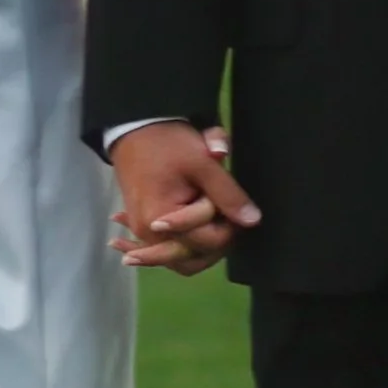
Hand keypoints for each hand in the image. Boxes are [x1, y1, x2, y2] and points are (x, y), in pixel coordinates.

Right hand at [108, 121, 260, 275]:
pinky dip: (175, 248)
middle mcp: (148, 234)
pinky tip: (189, 240)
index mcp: (161, 221)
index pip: (208, 241)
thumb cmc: (168, 143)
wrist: (135, 127)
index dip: (228, 225)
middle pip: (192, 259)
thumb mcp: (203, 164)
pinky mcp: (140, 225)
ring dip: (199, 249)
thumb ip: (228, 195)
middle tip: (227, 216)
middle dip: (215, 242)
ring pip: (178, 260)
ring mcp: (142, 232)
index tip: (232, 203)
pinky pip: (161, 249)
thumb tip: (252, 220)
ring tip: (216, 228)